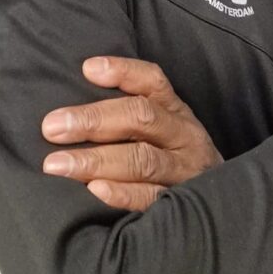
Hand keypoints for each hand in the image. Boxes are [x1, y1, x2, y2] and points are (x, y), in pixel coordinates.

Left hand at [41, 56, 223, 210]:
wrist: (221, 204)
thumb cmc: (173, 158)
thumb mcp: (164, 126)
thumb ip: (128, 112)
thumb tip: (78, 94)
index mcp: (176, 111)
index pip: (152, 82)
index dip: (122, 71)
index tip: (87, 68)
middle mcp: (183, 136)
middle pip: (141, 118)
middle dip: (93, 120)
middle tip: (52, 127)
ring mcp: (183, 172)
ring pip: (142, 160)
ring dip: (96, 160)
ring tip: (57, 165)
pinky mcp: (180, 205)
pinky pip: (149, 198)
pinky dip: (121, 194)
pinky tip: (93, 190)